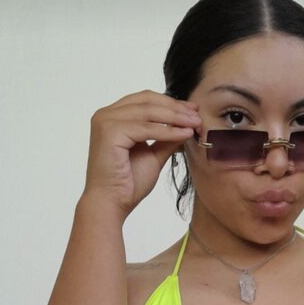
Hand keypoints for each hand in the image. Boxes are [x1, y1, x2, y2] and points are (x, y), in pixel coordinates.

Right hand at [82, 90, 201, 216]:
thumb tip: (188, 126)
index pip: (145, 100)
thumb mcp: (153, 155)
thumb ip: (166, 139)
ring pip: (149, 112)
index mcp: (113, 117)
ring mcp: (106, 121)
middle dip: (175, 107)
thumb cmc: (127, 184)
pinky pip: (146, 128)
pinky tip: (185, 134)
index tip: (193, 110)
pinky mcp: (110, 132)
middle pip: (147, 100)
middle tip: (197, 115)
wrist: (111, 204)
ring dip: (176, 117)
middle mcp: (106, 114)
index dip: (171, 103)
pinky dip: (168, 131)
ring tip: (196, 125)